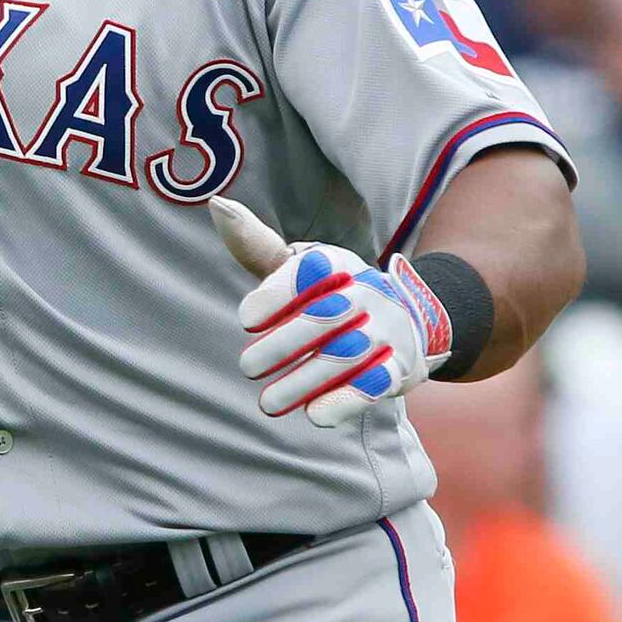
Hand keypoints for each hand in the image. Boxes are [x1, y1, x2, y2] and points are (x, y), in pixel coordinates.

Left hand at [210, 197, 453, 427]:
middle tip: (247, 367)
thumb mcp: (296, 264)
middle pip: (324, 318)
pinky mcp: (400, 366)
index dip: (276, 295)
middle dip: (283, 345)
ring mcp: (386, 330)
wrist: (404, 317)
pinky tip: (315, 415)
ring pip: (345, 355)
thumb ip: (256, 244)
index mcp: (335, 263)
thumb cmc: (327, 290)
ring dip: (304, 381)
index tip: (246, 318)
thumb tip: (217, 205)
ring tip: (267, 403)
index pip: (307, 272)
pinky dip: (346, 400)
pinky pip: (375, 383)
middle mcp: (365, 292)